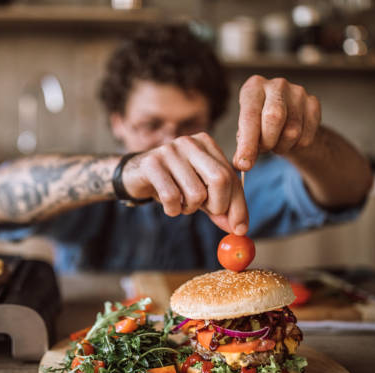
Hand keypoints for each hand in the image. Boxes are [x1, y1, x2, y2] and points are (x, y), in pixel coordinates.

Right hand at [122, 133, 247, 234]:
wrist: (135, 176)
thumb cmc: (172, 183)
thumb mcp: (200, 193)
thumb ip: (220, 207)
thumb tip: (239, 228)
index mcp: (206, 144)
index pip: (231, 176)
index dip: (238, 205)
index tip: (239, 228)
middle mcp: (190, 143)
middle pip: (220, 179)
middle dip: (218, 205)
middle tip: (207, 212)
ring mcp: (170, 151)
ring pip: (196, 193)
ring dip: (190, 209)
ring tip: (181, 204)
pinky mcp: (152, 164)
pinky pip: (172, 197)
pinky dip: (173, 210)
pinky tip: (169, 206)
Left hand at [233, 75, 321, 170]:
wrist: (284, 116)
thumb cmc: (258, 123)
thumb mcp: (245, 130)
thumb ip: (243, 146)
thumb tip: (242, 164)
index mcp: (253, 87)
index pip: (250, 116)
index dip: (247, 143)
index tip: (244, 164)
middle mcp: (276, 85)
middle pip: (274, 118)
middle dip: (266, 142)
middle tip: (262, 150)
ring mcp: (298, 92)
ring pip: (292, 131)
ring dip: (281, 147)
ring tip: (274, 144)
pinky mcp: (313, 104)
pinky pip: (306, 137)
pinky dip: (295, 147)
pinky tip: (289, 141)